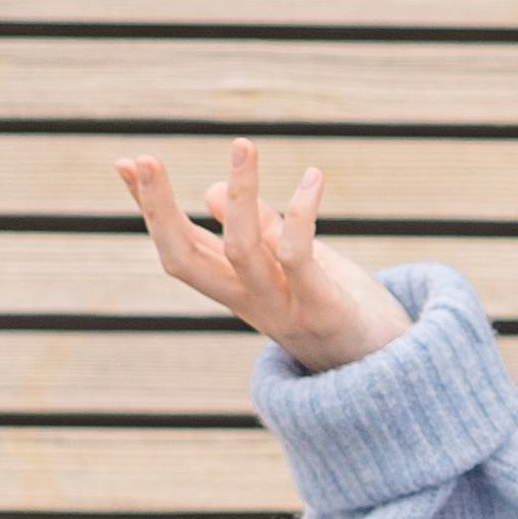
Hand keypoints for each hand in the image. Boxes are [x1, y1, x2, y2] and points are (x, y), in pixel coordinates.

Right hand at [117, 139, 407, 375]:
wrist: (394, 374)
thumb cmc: (342, 310)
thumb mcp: (294, 266)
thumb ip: (259, 231)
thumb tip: (212, 192)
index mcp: (236, 289)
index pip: (179, 246)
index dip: (149, 208)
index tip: (123, 162)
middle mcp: (249, 302)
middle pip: (183, 259)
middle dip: (158, 209)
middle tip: (143, 158)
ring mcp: (282, 309)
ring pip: (240, 251)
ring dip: (239, 196)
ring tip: (243, 144)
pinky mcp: (322, 309)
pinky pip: (298, 257)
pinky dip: (301, 214)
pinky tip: (313, 177)